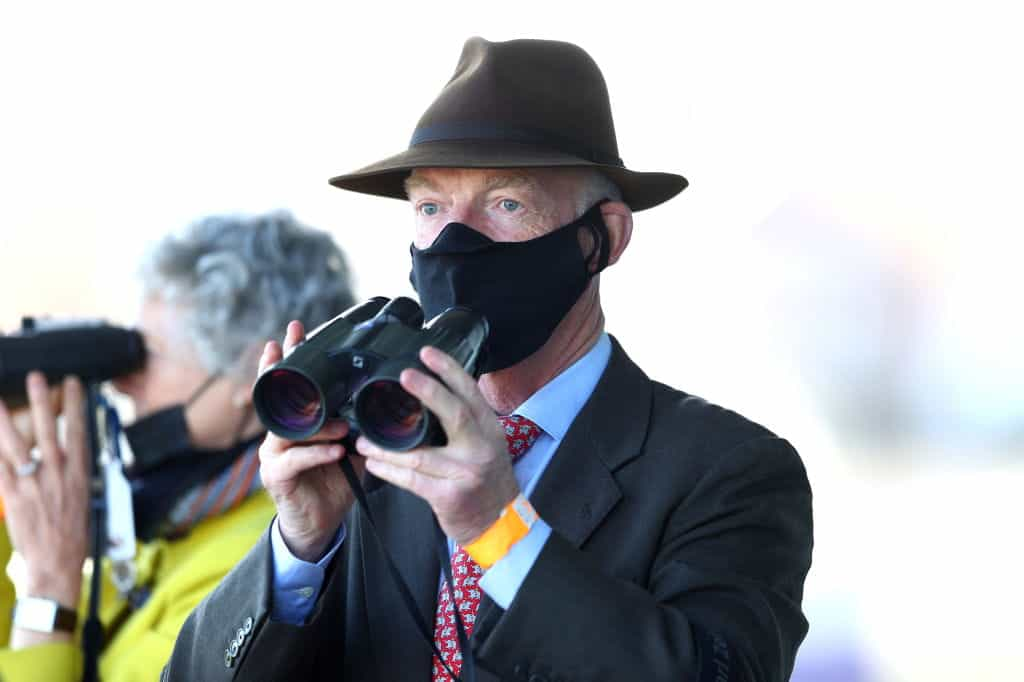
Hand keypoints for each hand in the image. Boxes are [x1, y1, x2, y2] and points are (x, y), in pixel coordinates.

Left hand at [0, 373, 88, 640]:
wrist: (56, 564)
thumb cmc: (74, 537)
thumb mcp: (87, 501)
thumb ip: (74, 476)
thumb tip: (69, 459)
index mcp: (79, 475)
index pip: (78, 431)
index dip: (75, 405)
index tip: (72, 385)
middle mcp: (56, 475)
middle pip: (47, 430)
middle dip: (42, 402)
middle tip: (37, 378)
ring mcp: (33, 485)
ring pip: (17, 446)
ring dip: (8, 420)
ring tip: (0, 401)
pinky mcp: (13, 497)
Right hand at [257, 321, 364, 561]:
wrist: (319, 524)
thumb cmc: (334, 482)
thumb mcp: (353, 447)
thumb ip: (361, 425)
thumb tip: (391, 403)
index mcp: (300, 422)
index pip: (293, 384)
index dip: (291, 357)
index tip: (296, 330)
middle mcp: (281, 433)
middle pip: (278, 396)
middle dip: (282, 370)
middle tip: (287, 345)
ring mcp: (274, 454)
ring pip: (289, 429)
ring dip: (317, 424)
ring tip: (340, 424)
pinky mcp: (276, 476)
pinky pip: (295, 460)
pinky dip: (318, 453)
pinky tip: (336, 450)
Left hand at [356, 346, 519, 545]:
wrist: (499, 523)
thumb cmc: (486, 480)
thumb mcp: (487, 444)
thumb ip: (466, 422)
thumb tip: (431, 392)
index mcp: (489, 429)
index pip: (470, 393)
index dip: (449, 370)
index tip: (427, 353)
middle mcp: (481, 448)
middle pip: (453, 413)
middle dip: (428, 391)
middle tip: (405, 376)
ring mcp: (466, 472)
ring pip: (420, 453)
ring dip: (387, 446)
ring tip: (365, 438)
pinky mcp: (449, 496)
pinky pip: (412, 480)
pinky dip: (389, 470)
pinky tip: (374, 463)